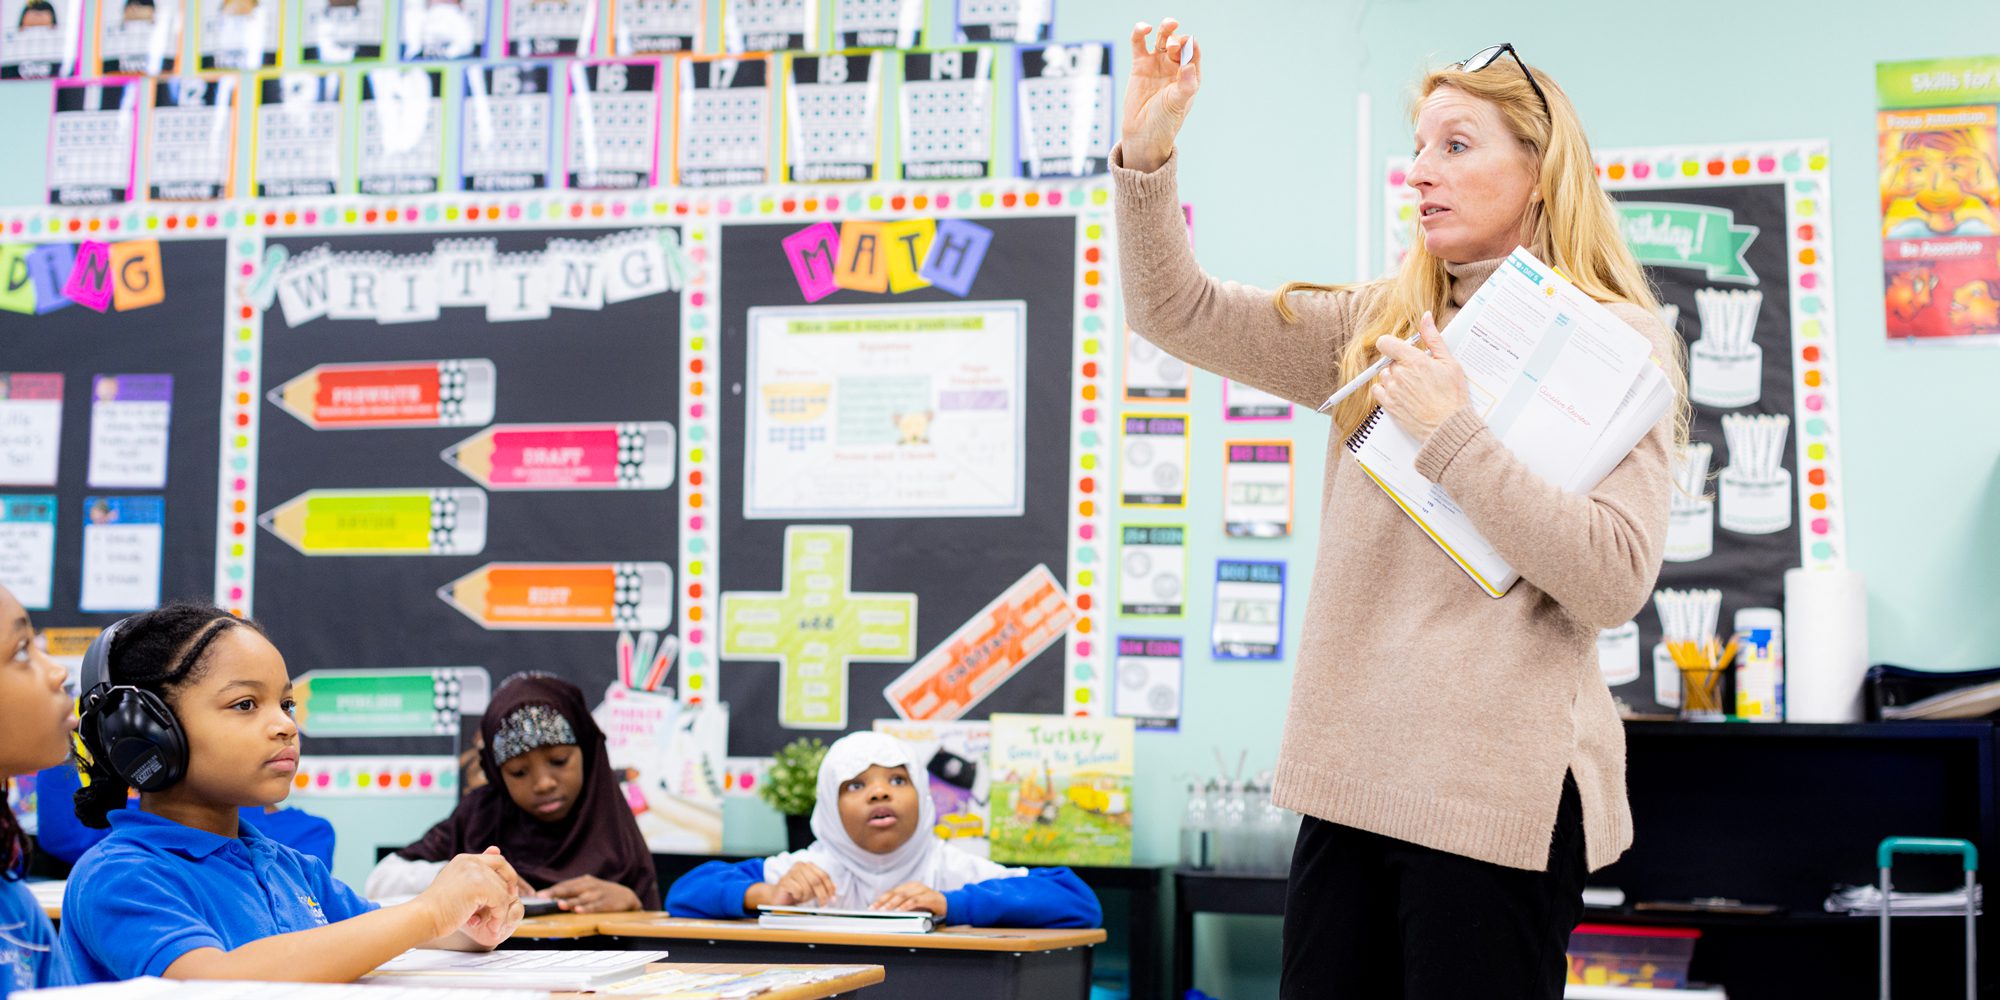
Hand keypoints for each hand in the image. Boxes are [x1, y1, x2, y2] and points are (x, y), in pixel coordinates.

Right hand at [420, 848, 524, 942]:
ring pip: (504, 890)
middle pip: (504, 875)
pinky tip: (491, 927)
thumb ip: (478, 874)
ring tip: (492, 924)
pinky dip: (499, 916)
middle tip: (501, 912)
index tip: (508, 893)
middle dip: (506, 895)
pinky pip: (501, 901)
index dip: (507, 875)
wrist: (423, 918)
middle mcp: (471, 862)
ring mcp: (475, 872)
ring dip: (501, 910)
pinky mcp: (478, 886)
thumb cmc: (437, 907)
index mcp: (465, 860)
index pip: (498, 860)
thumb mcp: (460, 886)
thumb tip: (496, 849)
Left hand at [545, 875, 642, 913]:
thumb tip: (553, 899)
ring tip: (558, 904)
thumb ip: (574, 892)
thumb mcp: (589, 888)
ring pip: (581, 898)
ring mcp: (598, 894)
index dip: (551, 890)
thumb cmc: (603, 893)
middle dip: (555, 893)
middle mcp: (590, 886)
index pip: (564, 885)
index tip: (537, 895)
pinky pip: (594, 906)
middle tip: (542, 897)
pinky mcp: (606, 903)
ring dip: (569, 901)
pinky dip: (586, 909)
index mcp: (584, 881)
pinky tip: (578, 911)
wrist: (627, 896)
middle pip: (570, 889)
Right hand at [771, 861, 838, 907]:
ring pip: (807, 887)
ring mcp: (791, 872)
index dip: (830, 887)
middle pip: (817, 881)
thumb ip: (823, 886)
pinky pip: (798, 890)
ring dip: (807, 897)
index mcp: (808, 865)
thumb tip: (835, 887)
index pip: (824, 875)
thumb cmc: (796, 893)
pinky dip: (799, 897)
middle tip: (822, 904)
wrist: (777, 898)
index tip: (833, 898)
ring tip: (802, 898)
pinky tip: (794, 896)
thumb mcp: (812, 889)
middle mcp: (800, 865)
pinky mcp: (784, 881)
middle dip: (822, 895)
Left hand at [871, 882, 946, 916]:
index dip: (881, 899)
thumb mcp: (913, 906)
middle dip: (883, 901)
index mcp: (909, 887)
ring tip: (884, 910)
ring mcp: (922, 890)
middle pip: (895, 892)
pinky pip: (915, 900)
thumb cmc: (928, 906)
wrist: (949, 905)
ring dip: (892, 903)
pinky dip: (906, 906)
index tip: (871, 907)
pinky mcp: (929, 897)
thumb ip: (902, 906)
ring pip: (904, 895)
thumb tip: (885, 913)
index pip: (891, 892)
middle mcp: (914, 886)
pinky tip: (899, 911)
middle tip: (874, 909)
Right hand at [1122, 18, 1201, 172]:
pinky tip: (1144, 28)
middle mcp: (1174, 67)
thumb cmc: (1164, 121)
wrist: (1142, 133)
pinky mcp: (1139, 65)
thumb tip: (1190, 66)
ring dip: (1165, 29)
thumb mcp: (1177, 104)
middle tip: (1172, 46)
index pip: (1193, 52)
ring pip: (1162, 39)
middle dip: (1176, 39)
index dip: (1190, 45)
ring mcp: (1157, 64)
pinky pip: (1139, 44)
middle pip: (1178, 43)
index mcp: (1190, 75)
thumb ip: (1185, 85)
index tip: (1186, 44)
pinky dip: (1140, 33)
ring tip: (1167, 25)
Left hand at [1372, 312, 1469, 443]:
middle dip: (1401, 364)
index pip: (1385, 343)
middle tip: (1418, 373)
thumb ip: (1433, 338)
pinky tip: (1403, 395)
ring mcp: (1392, 390)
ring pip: (1384, 376)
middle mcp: (1398, 374)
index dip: (1392, 344)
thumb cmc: (1452, 396)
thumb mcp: (1449, 362)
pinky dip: (1387, 391)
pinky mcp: (1388, 406)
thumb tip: (1426, 317)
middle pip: (1389, 360)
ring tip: (1414, 386)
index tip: (1401, 350)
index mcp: (1413, 360)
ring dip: (1394, 378)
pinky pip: (1378, 391)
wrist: (1448, 426)